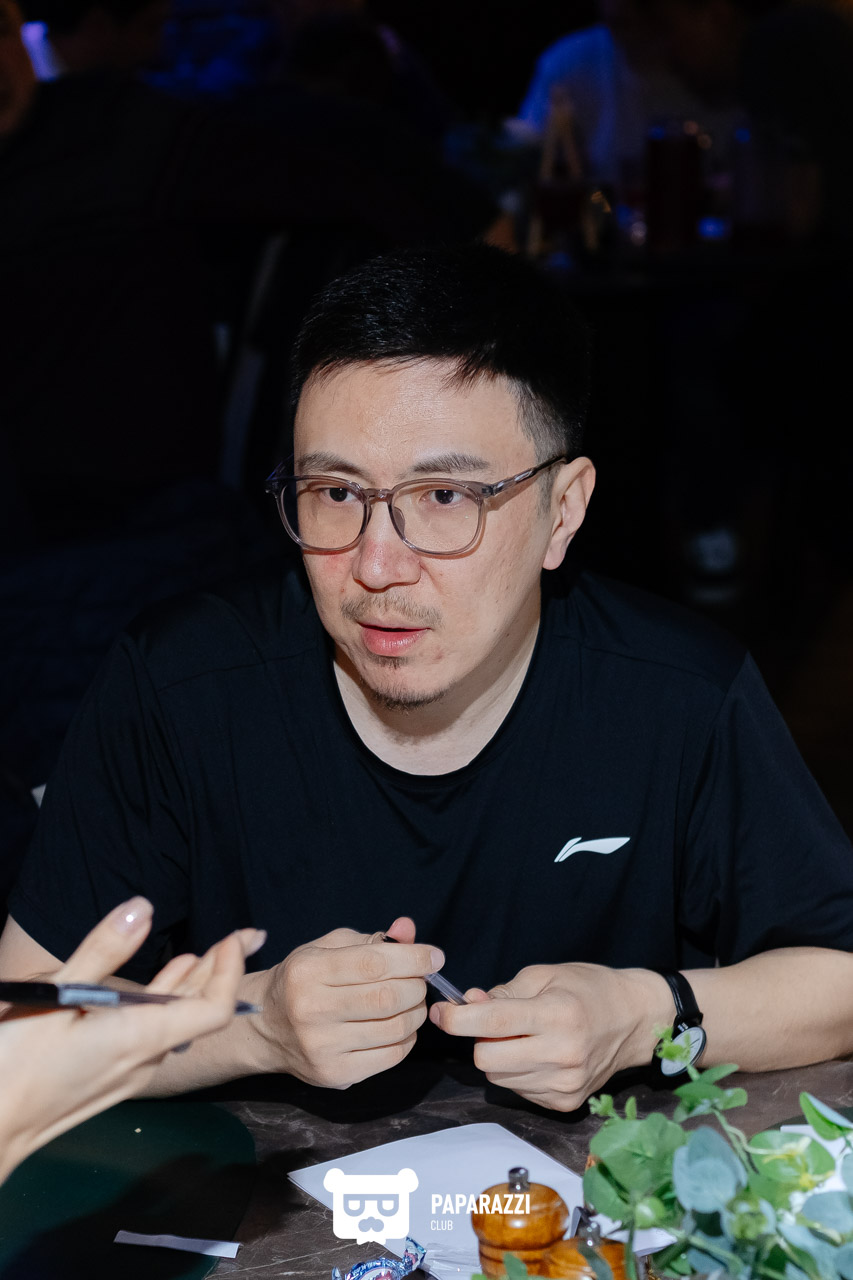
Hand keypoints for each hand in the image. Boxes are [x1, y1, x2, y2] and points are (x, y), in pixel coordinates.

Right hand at [0, 896, 264, 1181]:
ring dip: (197, 981)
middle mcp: (145, 1058)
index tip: (232, 936)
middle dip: (224, 967)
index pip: (212, 1009)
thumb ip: (102, 951)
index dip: (228, 970)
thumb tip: (143, 908)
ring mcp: (128, 1069)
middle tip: (250, 932)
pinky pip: (155, 1030)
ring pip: (176, 1020)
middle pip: (199, 1011)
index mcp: (139, 1039)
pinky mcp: (110, 1072)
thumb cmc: (14, 1063)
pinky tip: (171, 974)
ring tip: (219, 947)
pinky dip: (169, 998)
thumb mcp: (54, 996)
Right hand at [253, 916, 443, 1089]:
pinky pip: (391, 1056)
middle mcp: (312, 1010)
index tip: (434, 956)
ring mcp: (323, 1046)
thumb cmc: (304, 981)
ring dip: (416, 1012)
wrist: (267, 1027)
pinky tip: (399, 1025)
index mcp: (309, 971)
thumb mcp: (328, 948)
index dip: (413, 958)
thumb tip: (408, 930)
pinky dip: (407, 1038)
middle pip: (388, 998)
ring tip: (411, 1002)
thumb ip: (371, 939)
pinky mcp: (335, 1074)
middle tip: (420, 980)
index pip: (373, 963)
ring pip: (395, 1029)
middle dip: (417, 986)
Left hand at [429, 962, 670, 1111]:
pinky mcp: (565, 1103)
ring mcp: (564, 1084)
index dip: (457, 1019)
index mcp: (556, 1014)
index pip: (491, 1023)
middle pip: (486, 1058)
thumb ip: (503, 993)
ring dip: (498, 1057)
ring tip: (523, 1037)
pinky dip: (517, 1072)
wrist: (635, 1020)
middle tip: (494, 1023)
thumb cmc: (589, 989)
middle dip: (479, 1039)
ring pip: (499, 1078)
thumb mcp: (545, 975)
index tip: (441, 1012)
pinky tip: (538, 1055)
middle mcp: (562, 1054)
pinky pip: (519, 1090)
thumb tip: (467, 1005)